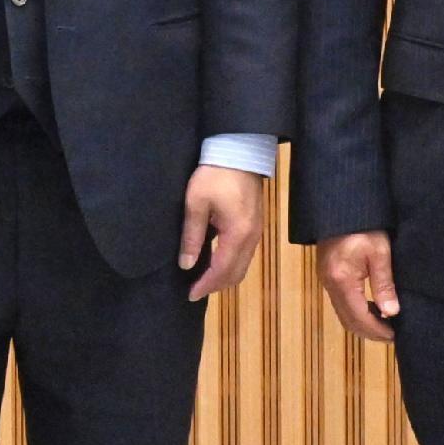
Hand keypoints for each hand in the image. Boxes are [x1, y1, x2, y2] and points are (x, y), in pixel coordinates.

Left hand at [178, 165, 264, 299]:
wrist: (240, 150)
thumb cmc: (215, 174)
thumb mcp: (196, 203)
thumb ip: (192, 236)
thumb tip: (186, 264)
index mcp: (238, 234)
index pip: (222, 270)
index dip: (206, 285)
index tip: (190, 294)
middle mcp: (252, 238)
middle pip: (237, 273)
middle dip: (216, 285)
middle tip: (195, 291)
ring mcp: (257, 231)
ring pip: (243, 265)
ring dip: (225, 276)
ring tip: (204, 279)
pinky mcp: (256, 224)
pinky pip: (246, 254)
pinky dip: (231, 264)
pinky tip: (216, 261)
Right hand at [318, 229, 401, 342]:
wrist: (341, 205)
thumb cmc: (364, 225)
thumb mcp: (380, 253)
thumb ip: (384, 284)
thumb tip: (391, 313)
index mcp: (342, 280)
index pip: (359, 317)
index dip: (378, 330)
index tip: (396, 335)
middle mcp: (329, 284)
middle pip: (348, 321)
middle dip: (370, 332)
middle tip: (392, 335)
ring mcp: (326, 280)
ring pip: (343, 314)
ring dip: (363, 323)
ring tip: (385, 324)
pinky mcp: (327, 275)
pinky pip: (340, 303)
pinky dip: (356, 311)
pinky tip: (372, 307)